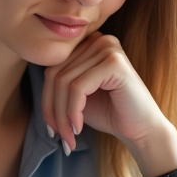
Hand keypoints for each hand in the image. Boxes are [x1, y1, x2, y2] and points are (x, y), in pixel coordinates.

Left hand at [42, 32, 174, 161]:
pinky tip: (79, 127)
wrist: (142, 129)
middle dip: (52, 110)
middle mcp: (99, 40)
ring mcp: (108, 48)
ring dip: (62, 115)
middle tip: (59, 136)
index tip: (51, 128)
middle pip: (56, 74)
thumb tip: (34, 84)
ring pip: (64, 82)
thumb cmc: (110, 113)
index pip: (53, 68)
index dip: (46, 100)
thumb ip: (59, 84)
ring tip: (68, 136)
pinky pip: (78, 88)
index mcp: (89, 44)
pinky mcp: (114, 62)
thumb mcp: (77, 96)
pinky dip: (73, 111)